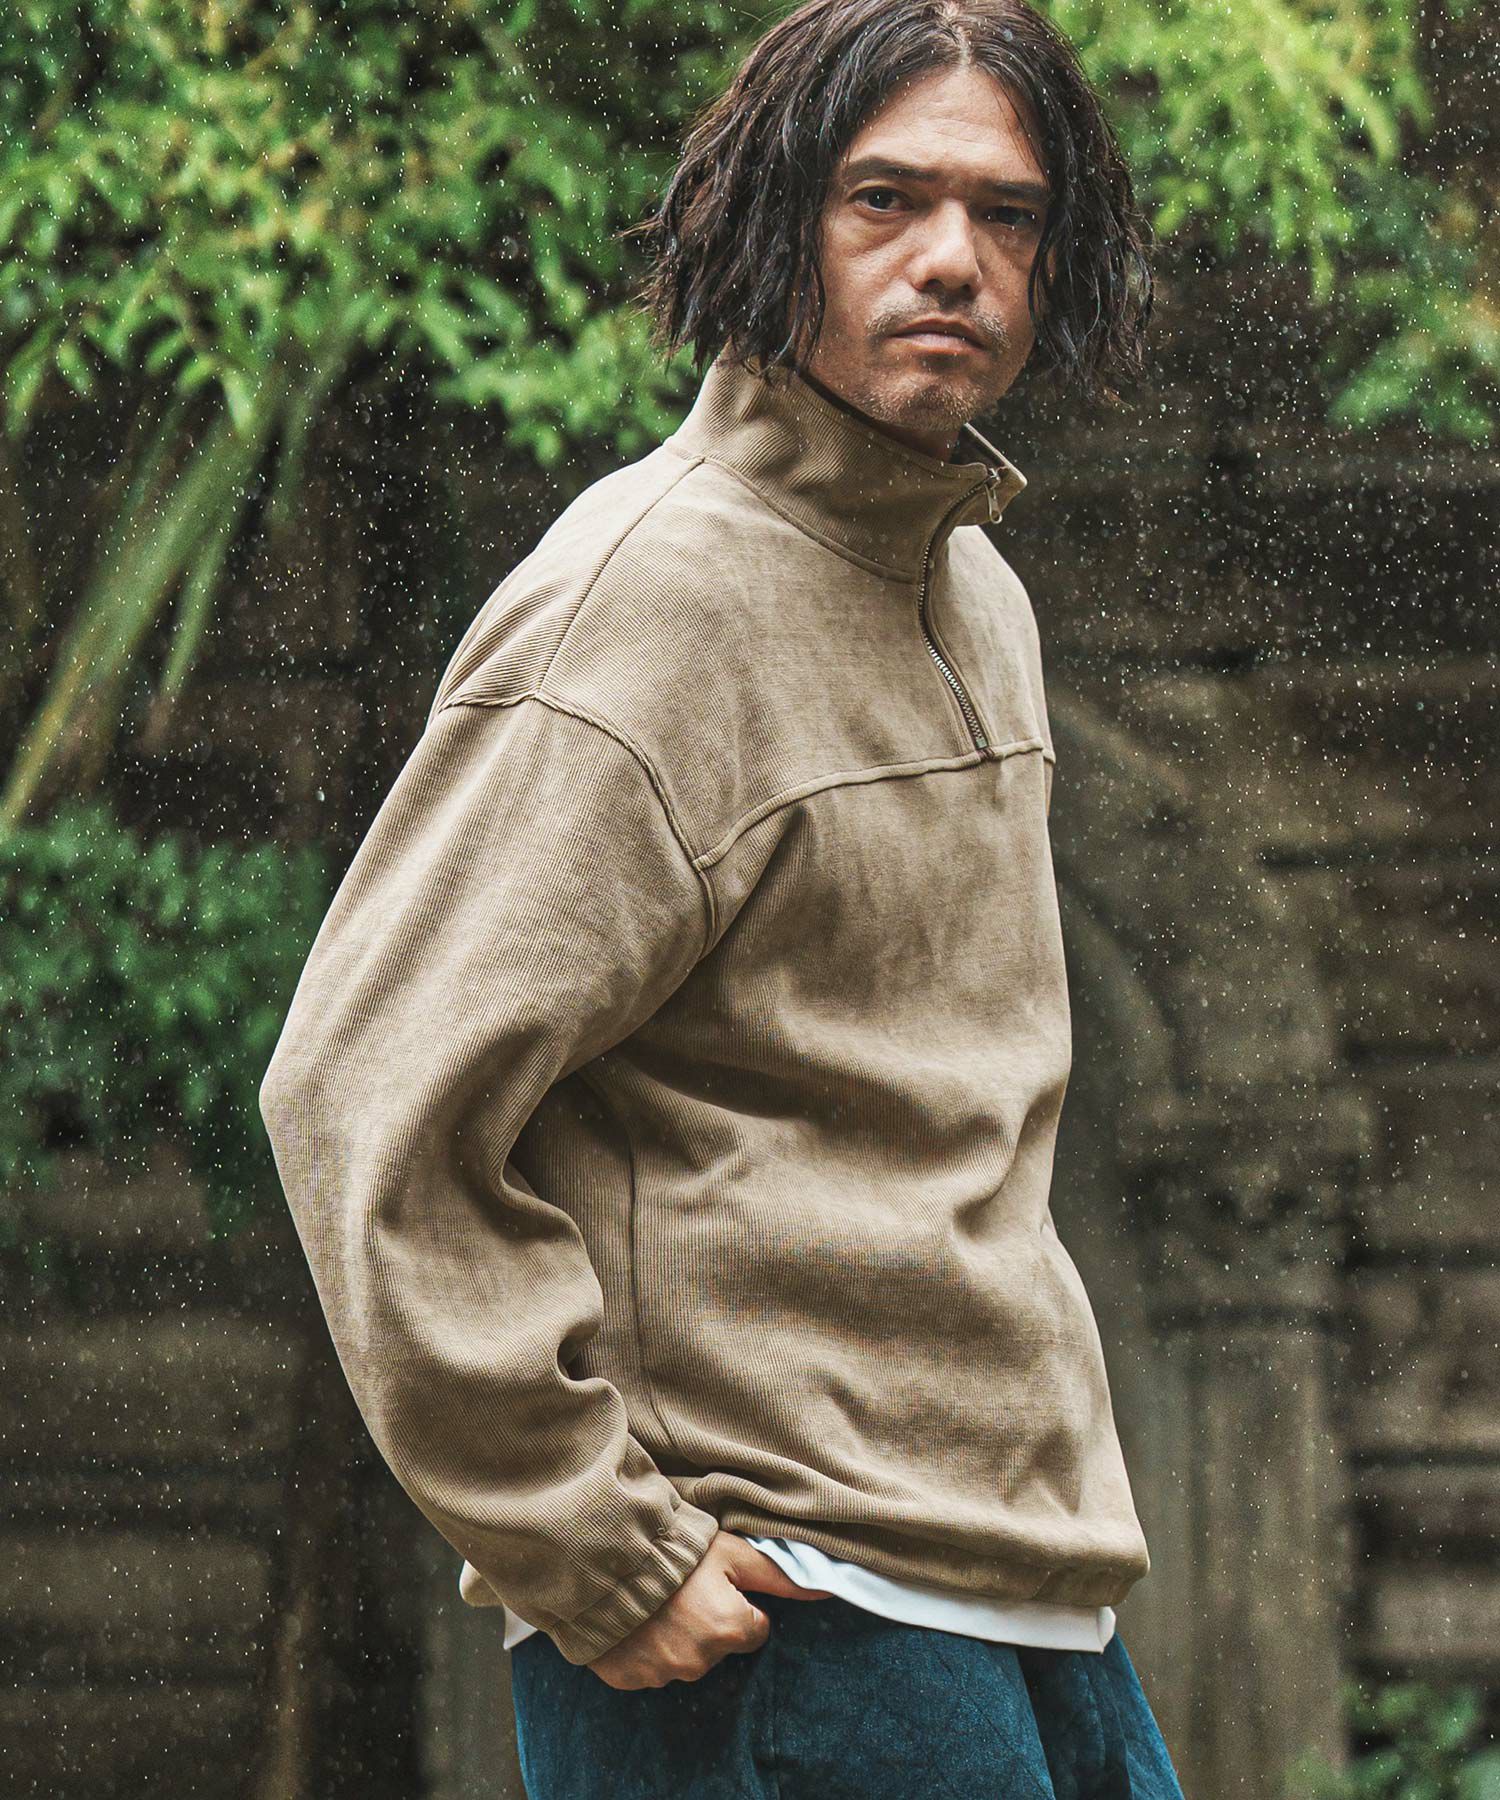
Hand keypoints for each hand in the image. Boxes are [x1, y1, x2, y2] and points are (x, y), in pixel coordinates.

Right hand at [584, 1529, 832, 1688]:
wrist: (602, 1557)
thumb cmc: (675, 1550)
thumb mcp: (732, 1552)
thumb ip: (781, 1576)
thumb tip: (827, 1588)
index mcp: (729, 1629)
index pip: (754, 1631)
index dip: (739, 1605)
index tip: (716, 1585)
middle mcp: (699, 1661)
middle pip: (720, 1647)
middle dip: (709, 1622)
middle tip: (685, 1590)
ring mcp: (662, 1674)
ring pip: (686, 1659)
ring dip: (678, 1636)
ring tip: (658, 1602)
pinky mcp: (630, 1680)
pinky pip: (650, 1669)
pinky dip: (647, 1649)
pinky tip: (638, 1620)